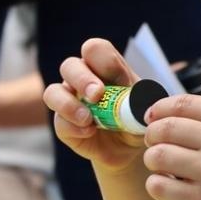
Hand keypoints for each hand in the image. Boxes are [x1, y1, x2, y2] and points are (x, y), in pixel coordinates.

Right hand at [44, 39, 146, 170]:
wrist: (130, 150)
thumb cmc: (137, 119)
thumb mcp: (147, 108)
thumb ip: (143, 101)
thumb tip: (137, 100)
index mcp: (104, 68)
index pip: (95, 50)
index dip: (103, 60)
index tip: (119, 81)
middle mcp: (82, 79)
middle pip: (69, 66)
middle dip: (82, 79)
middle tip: (97, 95)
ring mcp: (69, 101)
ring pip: (53, 92)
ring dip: (68, 104)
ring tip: (88, 119)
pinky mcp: (63, 124)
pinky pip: (59, 121)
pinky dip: (74, 127)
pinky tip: (90, 132)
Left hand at [140, 94, 200, 199]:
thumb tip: (166, 114)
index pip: (178, 104)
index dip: (157, 111)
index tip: (151, 119)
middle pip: (162, 129)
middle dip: (152, 138)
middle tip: (156, 148)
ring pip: (155, 156)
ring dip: (154, 163)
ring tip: (165, 170)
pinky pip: (157, 186)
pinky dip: (157, 187)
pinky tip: (169, 190)